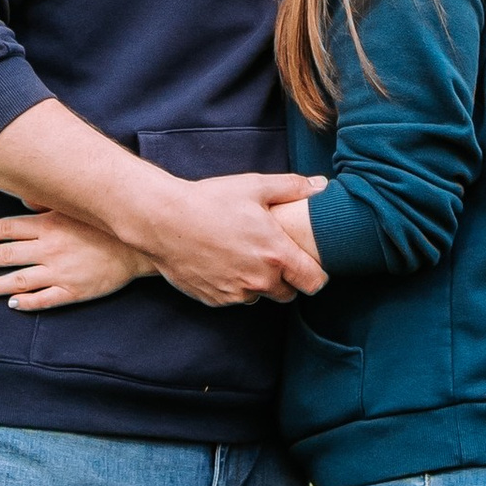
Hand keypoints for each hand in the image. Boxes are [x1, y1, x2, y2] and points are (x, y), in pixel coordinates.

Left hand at [0, 209, 143, 311]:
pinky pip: (44, 299)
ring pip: (19, 280)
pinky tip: (12, 304)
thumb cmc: (105, 224)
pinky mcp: (73, 291)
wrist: (137, 246)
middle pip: (6, 255)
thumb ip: (47, 203)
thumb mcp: (75, 206)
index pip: (8, 229)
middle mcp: (49, 249)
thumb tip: (22, 199)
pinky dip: (26, 302)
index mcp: (49, 225)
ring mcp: (60, 272)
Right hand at [139, 170, 326, 306]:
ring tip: (242, 254)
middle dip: (286, 278)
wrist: (163, 220)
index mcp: (276, 254)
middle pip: (288, 293)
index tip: (309, 264)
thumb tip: (322, 185)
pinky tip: (222, 261)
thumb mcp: (255, 186)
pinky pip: (234, 297)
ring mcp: (236, 294)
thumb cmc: (210, 201)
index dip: (316, 274)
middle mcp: (259, 280)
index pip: (314, 282)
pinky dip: (234, 284)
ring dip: (258, 282)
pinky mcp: (215, 299)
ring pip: (259, 295)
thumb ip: (293, 187)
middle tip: (272, 255)